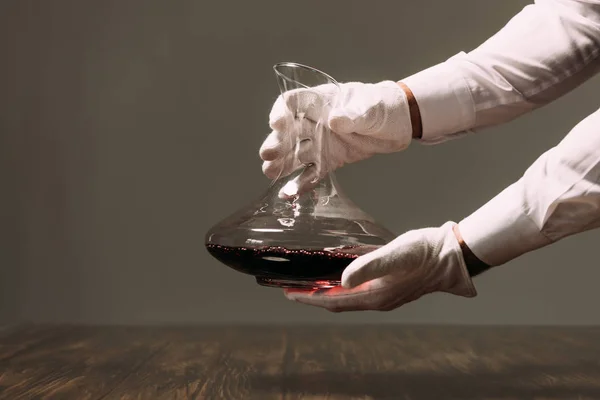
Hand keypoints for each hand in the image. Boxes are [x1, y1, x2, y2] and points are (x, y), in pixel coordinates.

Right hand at [259, 81, 412, 195]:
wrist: (398, 124)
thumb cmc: (382, 106)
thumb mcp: (370, 107)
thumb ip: (354, 114)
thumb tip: (335, 121)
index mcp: (321, 101)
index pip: (294, 102)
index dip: (282, 112)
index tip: (276, 123)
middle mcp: (315, 122)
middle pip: (289, 131)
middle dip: (278, 142)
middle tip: (267, 154)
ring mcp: (321, 142)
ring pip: (296, 153)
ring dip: (283, 163)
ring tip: (270, 172)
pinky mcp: (330, 160)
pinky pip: (312, 172)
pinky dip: (300, 184)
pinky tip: (287, 194)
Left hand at [284, 222, 476, 311]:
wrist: (452, 255)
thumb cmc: (424, 252)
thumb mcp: (394, 255)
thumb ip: (368, 266)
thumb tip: (342, 280)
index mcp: (375, 296)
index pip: (333, 301)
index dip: (309, 298)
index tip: (289, 293)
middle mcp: (378, 300)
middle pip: (337, 303)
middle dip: (314, 296)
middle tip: (293, 289)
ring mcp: (385, 295)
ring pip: (348, 299)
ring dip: (327, 293)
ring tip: (310, 284)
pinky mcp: (391, 287)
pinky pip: (359, 293)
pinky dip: (343, 288)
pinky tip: (339, 277)